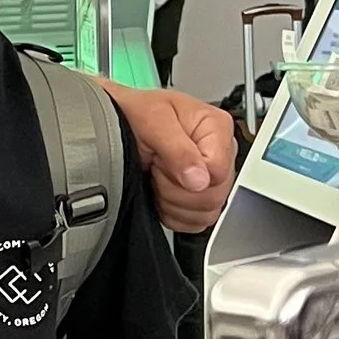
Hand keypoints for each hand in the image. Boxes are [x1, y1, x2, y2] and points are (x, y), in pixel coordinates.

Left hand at [114, 83, 235, 233]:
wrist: (117, 125)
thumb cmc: (135, 115)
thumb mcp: (152, 119)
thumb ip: (177, 148)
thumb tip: (199, 180)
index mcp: (217, 128)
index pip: (217, 171)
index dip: (188, 173)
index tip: (164, 160)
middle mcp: (220, 153)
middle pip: (213, 196)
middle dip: (176, 189)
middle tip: (157, 167)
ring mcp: (211, 178)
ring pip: (206, 213)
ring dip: (173, 202)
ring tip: (159, 177)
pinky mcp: (199, 198)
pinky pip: (196, 222)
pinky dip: (173, 214)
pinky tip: (161, 193)